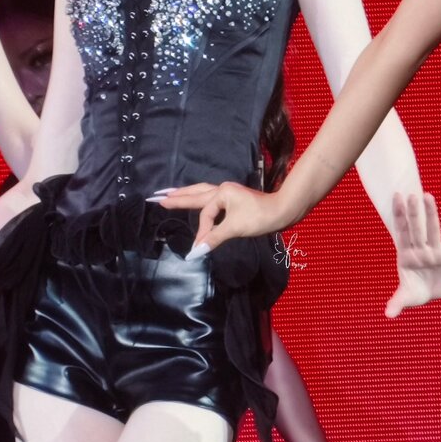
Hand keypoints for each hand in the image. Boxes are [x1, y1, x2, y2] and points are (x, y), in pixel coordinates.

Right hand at [153, 181, 292, 256]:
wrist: (282, 210)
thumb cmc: (260, 217)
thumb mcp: (236, 228)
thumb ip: (214, 238)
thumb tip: (195, 252)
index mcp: (221, 193)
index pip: (205, 214)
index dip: (202, 231)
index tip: (199, 247)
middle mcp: (222, 189)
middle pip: (194, 193)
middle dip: (176, 197)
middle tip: (157, 198)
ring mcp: (228, 192)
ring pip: (201, 192)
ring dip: (186, 194)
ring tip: (170, 194)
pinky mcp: (232, 198)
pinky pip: (209, 197)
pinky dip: (198, 198)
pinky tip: (195, 199)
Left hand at [386, 192, 440, 318]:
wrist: (433, 294)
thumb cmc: (416, 291)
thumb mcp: (406, 297)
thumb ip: (397, 302)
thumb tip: (388, 315)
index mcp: (406, 254)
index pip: (401, 231)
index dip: (399, 215)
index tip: (396, 198)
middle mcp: (420, 248)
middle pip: (416, 228)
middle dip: (414, 212)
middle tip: (411, 195)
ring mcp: (435, 249)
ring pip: (432, 228)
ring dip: (431, 212)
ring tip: (428, 196)